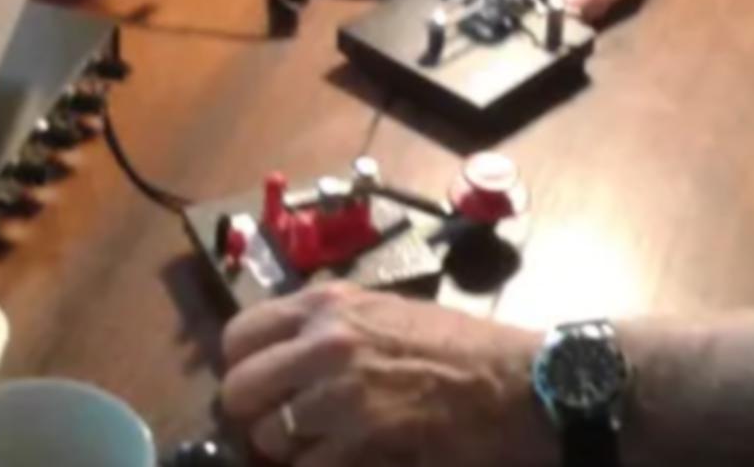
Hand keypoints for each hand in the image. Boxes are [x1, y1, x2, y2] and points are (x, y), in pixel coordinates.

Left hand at [219, 283, 553, 466]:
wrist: (515, 381)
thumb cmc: (457, 347)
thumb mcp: (384, 314)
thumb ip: (328, 329)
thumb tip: (279, 360)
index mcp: (327, 302)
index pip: (239, 334)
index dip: (243, 369)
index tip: (263, 390)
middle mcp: (325, 337)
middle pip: (239, 389)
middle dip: (255, 417)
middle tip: (284, 431)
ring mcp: (341, 387)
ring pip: (268, 435)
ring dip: (289, 451)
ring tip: (322, 448)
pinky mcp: (362, 433)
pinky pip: (306, 466)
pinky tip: (348, 461)